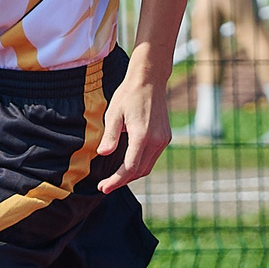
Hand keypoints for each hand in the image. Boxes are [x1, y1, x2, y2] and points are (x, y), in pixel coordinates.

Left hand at [97, 51, 170, 190]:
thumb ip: (110, 136)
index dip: (116, 180)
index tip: (103, 187)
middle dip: (122, 181)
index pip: (129, 167)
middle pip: (139, 171)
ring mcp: (163, 139)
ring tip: (114, 178)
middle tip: (104, 186)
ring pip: (147, 167)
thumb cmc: (128, 95)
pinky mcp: (165, 137)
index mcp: (142, 135)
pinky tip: (127, 164)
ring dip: (131, 175)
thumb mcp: (113, 114)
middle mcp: (156, 140)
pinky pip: (152, 158)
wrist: (149, 80)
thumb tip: (103, 154)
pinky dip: (140, 165)